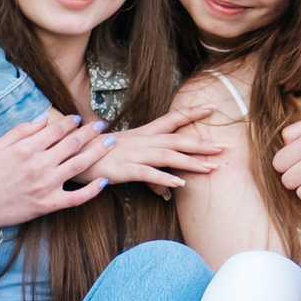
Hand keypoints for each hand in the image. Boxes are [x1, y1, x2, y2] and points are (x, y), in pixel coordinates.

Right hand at [0, 112, 111, 232]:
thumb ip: (21, 131)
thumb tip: (44, 118)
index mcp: (26, 149)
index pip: (56, 130)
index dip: (71, 122)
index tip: (79, 118)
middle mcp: (39, 165)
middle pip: (72, 144)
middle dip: (90, 132)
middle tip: (102, 126)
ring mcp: (46, 186)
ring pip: (79, 166)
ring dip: (98, 152)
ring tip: (111, 143)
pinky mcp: (48, 204)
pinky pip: (76, 197)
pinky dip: (92, 190)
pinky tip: (104, 180)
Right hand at [93, 106, 225, 196]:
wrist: (76, 154)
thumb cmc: (105, 156)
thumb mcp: (132, 162)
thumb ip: (154, 176)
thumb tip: (169, 192)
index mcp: (146, 133)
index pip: (173, 118)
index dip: (192, 113)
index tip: (213, 107)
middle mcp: (144, 141)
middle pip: (178, 139)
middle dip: (201, 143)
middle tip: (224, 147)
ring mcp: (135, 154)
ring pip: (168, 156)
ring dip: (191, 162)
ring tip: (211, 167)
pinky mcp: (125, 169)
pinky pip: (148, 173)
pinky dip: (164, 178)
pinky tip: (179, 184)